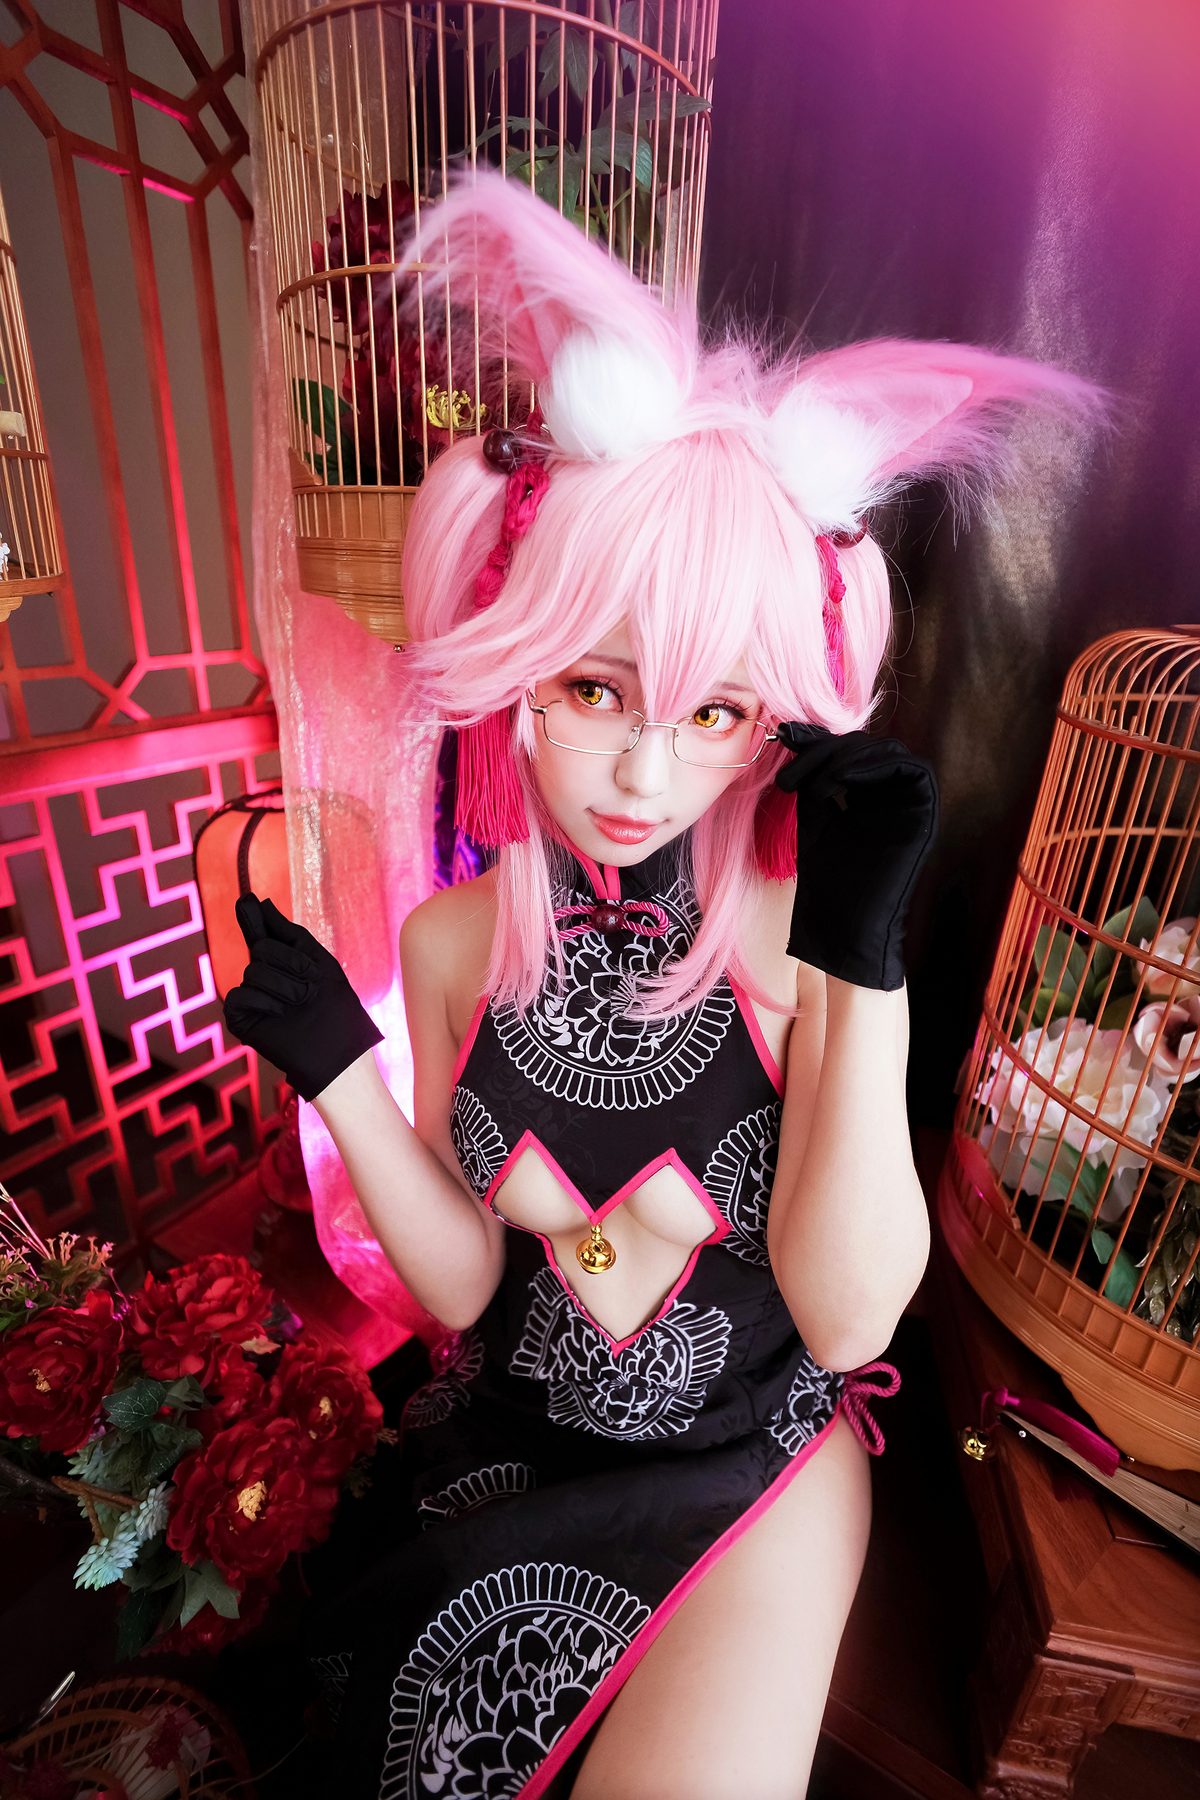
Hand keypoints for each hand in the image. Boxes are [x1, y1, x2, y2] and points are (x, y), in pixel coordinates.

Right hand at [222, 894, 382, 1101]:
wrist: (338, 1048)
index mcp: (281, 962)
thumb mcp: (317, 961)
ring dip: (285, 986)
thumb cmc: (334, 1005)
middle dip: (291, 963)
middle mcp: (262, 976)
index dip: (252, 917)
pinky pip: (239, 995)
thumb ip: (287, 933)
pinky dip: (264, 1003)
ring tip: (300, 1004)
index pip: (261, 933)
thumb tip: (260, 902)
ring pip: (254, 971)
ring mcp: (249, 997)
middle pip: (262, 948)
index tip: (245, 899)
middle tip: (309, 986)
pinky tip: (280, 1015)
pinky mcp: (240, 1018)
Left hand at [773, 723, 938, 990]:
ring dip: (846, 756)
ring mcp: (912, 803)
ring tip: (813, 783)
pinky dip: (874, 766)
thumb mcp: (811, 812)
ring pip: (889, 751)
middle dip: (826, 749)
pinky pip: (913, 770)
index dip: (818, 740)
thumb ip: (812, 773)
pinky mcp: (925, 813)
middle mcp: (894, 794)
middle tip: (792, 774)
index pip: (849, 747)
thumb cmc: (824, 878)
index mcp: (869, 793)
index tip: (783, 738)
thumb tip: (796, 728)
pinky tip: (839, 782)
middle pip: (867, 744)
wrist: (840, 924)